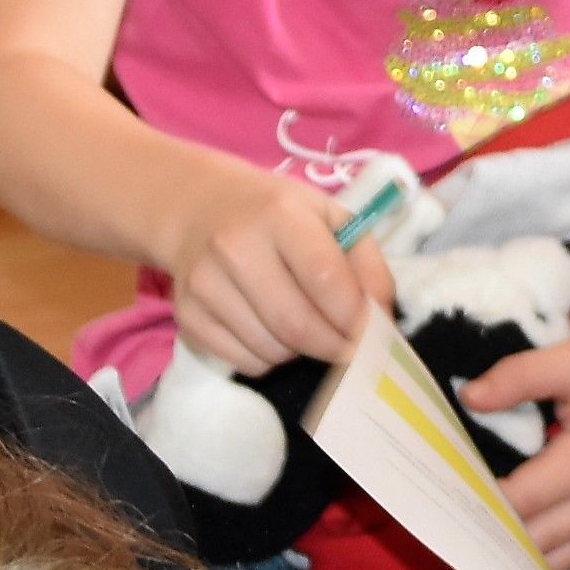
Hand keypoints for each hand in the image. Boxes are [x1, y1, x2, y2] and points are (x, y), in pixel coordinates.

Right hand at [168, 154, 393, 373]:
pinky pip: (245, 362)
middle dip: (334, 347)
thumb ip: (365, 262)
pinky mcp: (187, 315)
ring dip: (302, 352)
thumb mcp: (327, 216)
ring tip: (305, 325)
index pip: (324, 279)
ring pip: (272, 350)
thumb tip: (383, 318)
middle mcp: (234, 246)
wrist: (198, 207)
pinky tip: (270, 329)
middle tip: (350, 348)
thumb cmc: (275, 213)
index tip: (374, 332)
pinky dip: (271, 359)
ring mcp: (204, 283)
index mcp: (279, 214)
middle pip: (297, 325)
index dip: (356, 317)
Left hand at [464, 304, 569, 569]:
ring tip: (476, 532)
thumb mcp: (568, 359)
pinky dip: (545, 553)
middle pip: (531, 540)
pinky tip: (515, 542)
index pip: (516, 502)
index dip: (476, 501)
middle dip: (489, 532)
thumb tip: (468, 399)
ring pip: (554, 558)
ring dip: (516, 551)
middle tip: (450, 516)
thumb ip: (515, 377)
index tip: (443, 492)